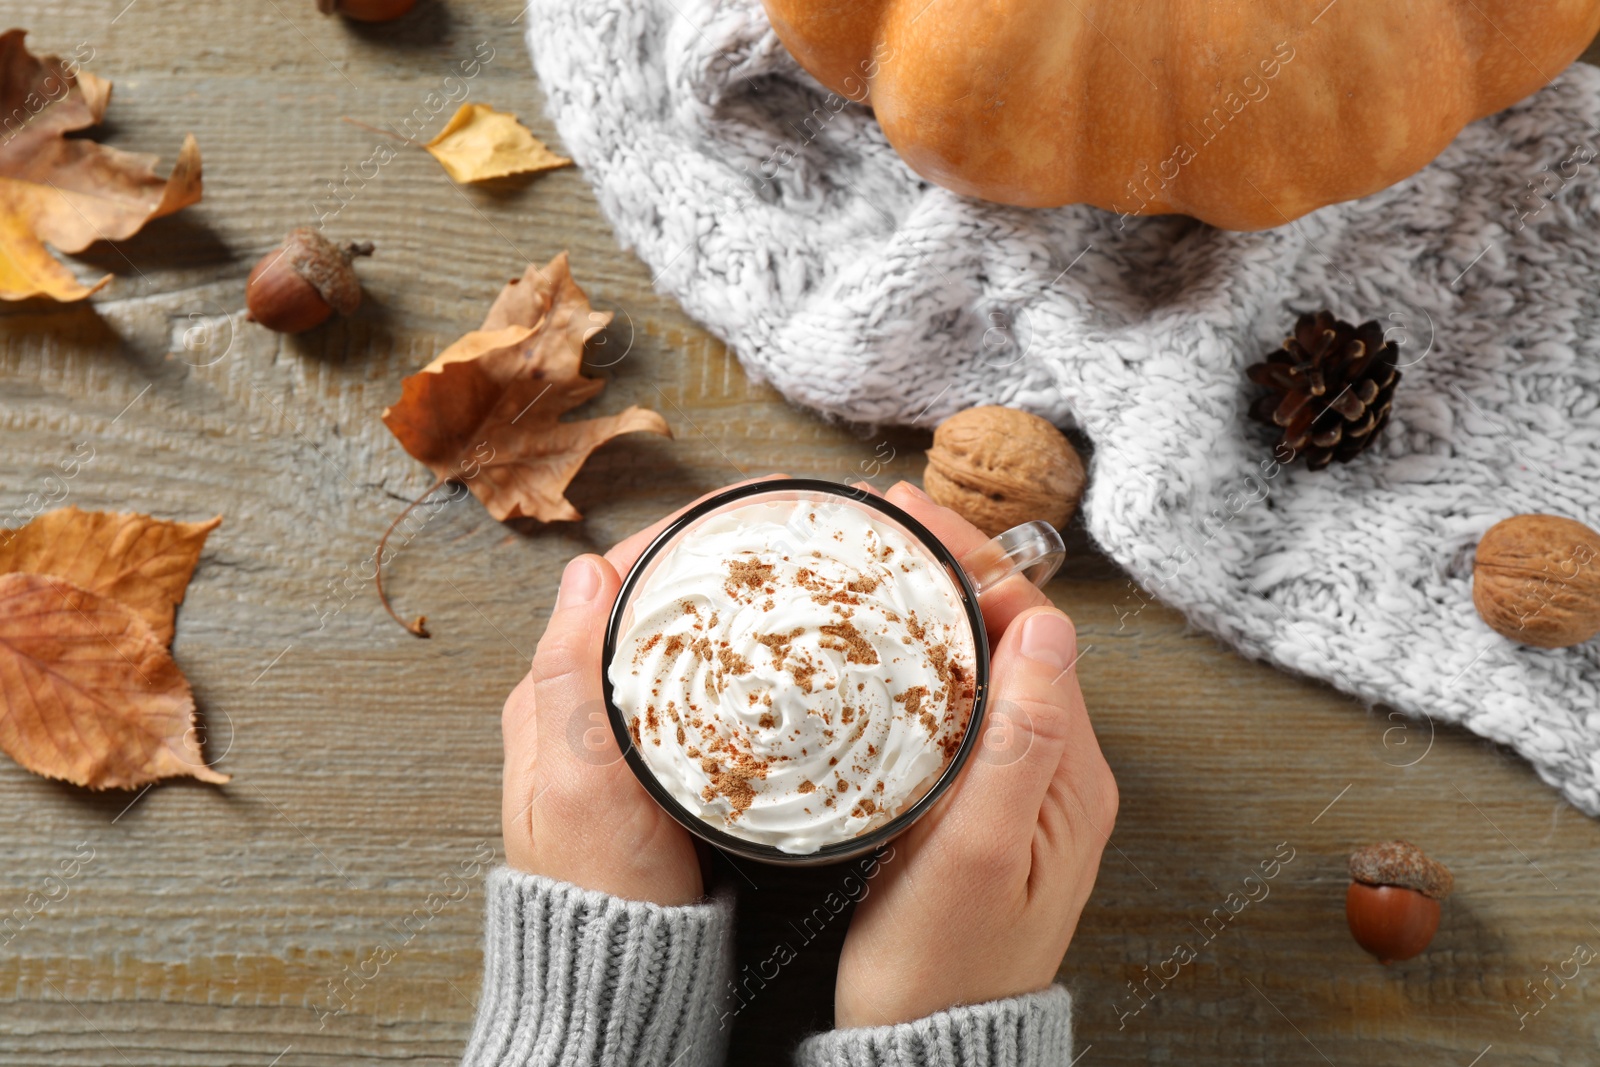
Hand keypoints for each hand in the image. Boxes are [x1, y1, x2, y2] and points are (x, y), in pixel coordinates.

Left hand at [500, 477, 787, 904]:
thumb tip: (583, 569)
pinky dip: (743, 656)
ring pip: (684, 641)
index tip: (743, 506)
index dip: (679, 532)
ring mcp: (628, 735)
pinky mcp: (665, 766)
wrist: (619, 978)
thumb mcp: (578, 785)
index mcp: (550, 695)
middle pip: (655, 601)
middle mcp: (584, 705)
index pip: (615, 579)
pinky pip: (704, 687)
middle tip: (789, 531)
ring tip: (799, 574)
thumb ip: (570, 679)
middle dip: (716, 557)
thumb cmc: (597, 893)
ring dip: (734, 603)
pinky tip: (785, 653)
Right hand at [831, 481, 1118, 1027]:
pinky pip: (954, 709)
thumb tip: (1047, 627)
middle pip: (1007, 636)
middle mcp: (1052, 769)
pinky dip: (916, 662)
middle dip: (948, 568)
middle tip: (877, 523)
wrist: (926, 1052)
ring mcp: (1015, 788)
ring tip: (870, 565)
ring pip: (977, 668)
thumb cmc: (943, 970)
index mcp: (1067, 772)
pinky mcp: (975, 806)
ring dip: (931, 608)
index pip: (1032, 628)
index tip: (910, 513)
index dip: (974, 560)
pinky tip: (872, 650)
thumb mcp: (976, 856)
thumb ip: (1020, 743)